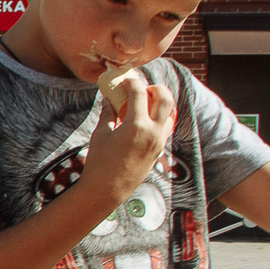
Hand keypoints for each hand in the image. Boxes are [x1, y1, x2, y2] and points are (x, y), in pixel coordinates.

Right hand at [84, 71, 175, 201]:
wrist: (108, 189)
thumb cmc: (100, 162)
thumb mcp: (101, 134)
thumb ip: (108, 113)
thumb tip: (109, 99)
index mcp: (136, 125)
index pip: (139, 93)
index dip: (132, 82)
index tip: (125, 79)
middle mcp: (153, 132)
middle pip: (165, 98)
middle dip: (155, 88)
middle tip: (142, 89)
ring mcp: (158, 141)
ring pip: (169, 114)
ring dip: (159, 104)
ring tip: (144, 105)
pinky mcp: (158, 150)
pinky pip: (165, 128)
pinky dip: (157, 119)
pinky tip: (143, 121)